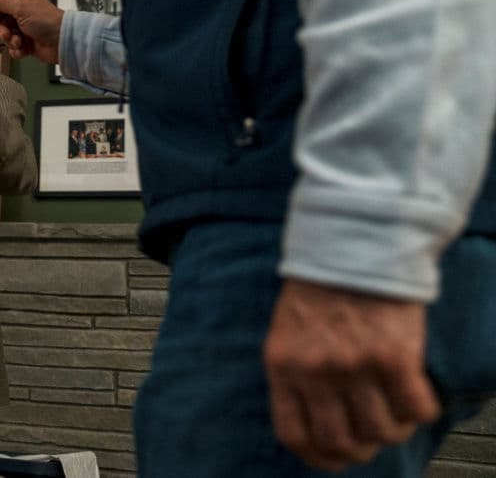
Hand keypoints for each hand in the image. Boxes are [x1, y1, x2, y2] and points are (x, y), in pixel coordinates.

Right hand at [0, 0, 62, 63]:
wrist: (62, 41)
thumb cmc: (46, 21)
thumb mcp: (22, 8)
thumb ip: (3, 3)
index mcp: (22, 2)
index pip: (1, 5)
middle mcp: (23, 15)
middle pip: (1, 23)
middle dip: (2, 30)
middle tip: (7, 33)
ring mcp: (25, 30)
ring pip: (6, 37)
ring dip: (10, 41)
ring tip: (19, 42)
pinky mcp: (27, 45)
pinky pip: (14, 49)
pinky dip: (17, 51)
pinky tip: (24, 49)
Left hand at [263, 279, 439, 470]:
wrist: (350, 245)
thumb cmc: (317, 289)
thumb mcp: (285, 331)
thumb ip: (294, 375)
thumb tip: (314, 424)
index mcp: (282, 365)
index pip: (295, 435)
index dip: (318, 456)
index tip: (333, 457)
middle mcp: (316, 371)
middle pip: (341, 441)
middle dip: (359, 448)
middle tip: (370, 435)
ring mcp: (355, 365)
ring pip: (382, 432)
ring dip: (393, 429)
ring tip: (395, 410)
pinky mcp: (395, 356)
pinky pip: (416, 408)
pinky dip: (420, 410)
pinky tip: (414, 394)